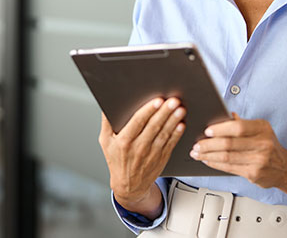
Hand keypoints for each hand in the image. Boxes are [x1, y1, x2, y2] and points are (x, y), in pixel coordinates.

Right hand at [98, 97, 186, 215]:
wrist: (129, 186)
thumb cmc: (116, 161)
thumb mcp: (105, 142)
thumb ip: (106, 123)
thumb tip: (106, 107)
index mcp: (124, 141)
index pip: (137, 122)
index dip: (148, 111)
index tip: (157, 101)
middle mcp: (138, 147)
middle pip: (153, 126)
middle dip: (164, 112)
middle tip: (173, 101)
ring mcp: (152, 153)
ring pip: (164, 134)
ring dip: (173, 121)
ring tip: (180, 109)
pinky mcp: (161, 158)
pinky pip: (170, 144)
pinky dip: (177, 134)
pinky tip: (181, 124)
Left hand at [189, 113, 286, 188]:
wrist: (285, 168)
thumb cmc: (268, 146)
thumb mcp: (260, 130)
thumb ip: (242, 123)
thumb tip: (224, 115)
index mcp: (262, 128)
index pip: (239, 127)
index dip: (220, 129)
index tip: (206, 131)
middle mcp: (263, 144)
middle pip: (229, 144)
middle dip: (208, 145)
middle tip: (196, 145)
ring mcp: (259, 160)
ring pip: (226, 157)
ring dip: (208, 155)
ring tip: (197, 153)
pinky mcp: (254, 174)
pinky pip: (229, 168)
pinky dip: (215, 163)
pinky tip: (207, 160)